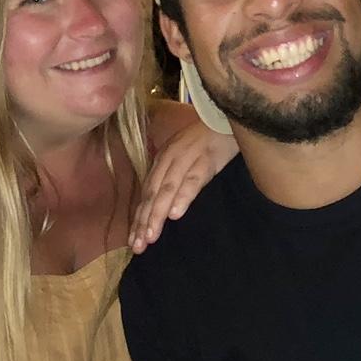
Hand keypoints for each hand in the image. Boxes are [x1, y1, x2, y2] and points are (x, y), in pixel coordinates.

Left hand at [130, 123, 237, 251]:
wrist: (226, 114)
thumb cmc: (207, 138)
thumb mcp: (185, 156)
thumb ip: (174, 176)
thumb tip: (165, 205)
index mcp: (163, 160)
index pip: (147, 194)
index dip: (140, 218)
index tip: (133, 242)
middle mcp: (169, 160)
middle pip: (153, 194)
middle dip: (144, 222)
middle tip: (138, 247)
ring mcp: (186, 159)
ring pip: (167, 190)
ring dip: (157, 214)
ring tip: (150, 237)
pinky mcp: (206, 159)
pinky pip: (192, 180)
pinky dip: (183, 197)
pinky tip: (175, 215)